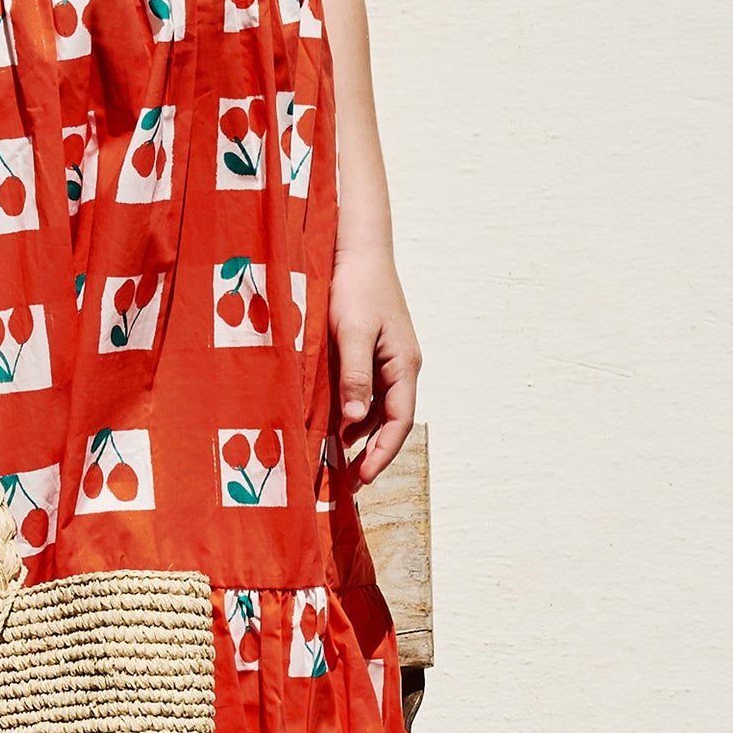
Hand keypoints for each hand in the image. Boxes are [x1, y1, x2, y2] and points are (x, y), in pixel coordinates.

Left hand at [331, 250, 420, 486]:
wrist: (356, 248)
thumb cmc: (356, 286)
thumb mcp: (353, 332)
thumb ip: (354, 376)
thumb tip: (355, 421)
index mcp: (404, 365)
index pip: (398, 423)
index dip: (382, 455)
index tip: (363, 480)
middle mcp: (400, 367)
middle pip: (390, 422)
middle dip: (370, 454)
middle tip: (346, 483)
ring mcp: (386, 360)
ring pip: (375, 409)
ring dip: (357, 435)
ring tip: (332, 460)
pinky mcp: (370, 351)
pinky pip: (363, 391)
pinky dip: (349, 412)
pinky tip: (328, 423)